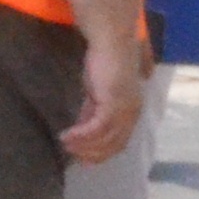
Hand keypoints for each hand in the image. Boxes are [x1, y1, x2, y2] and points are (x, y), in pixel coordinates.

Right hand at [62, 28, 146, 165]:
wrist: (111, 40)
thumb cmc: (106, 59)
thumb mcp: (98, 90)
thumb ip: (93, 108)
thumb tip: (83, 126)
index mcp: (131, 111)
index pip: (119, 141)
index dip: (102, 152)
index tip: (84, 158)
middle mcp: (132, 114)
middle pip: (114, 145)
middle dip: (93, 154)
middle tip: (74, 158)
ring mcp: (124, 110)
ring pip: (105, 139)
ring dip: (84, 146)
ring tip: (66, 146)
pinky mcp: (113, 104)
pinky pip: (96, 128)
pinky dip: (81, 135)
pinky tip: (66, 136)